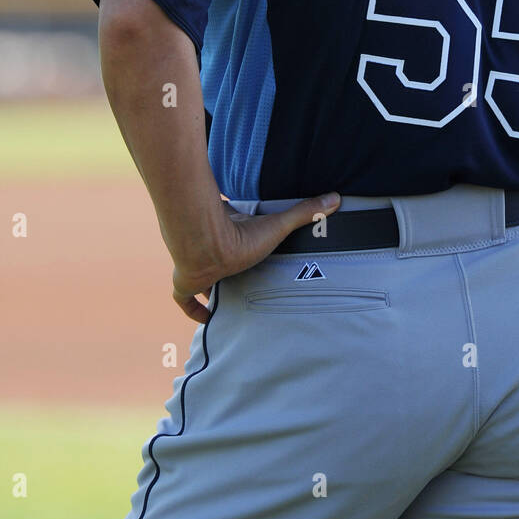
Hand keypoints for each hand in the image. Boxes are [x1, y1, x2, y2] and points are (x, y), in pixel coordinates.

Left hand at [171, 192, 340, 322]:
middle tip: (241, 281)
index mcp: (230, 234)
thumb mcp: (276, 225)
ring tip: (228, 301)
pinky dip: (193, 310)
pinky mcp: (184, 283)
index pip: (232, 235)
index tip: (247, 251)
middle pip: (217, 258)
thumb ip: (303, 212)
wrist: (204, 244)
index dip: (239, 243)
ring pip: (200, 277)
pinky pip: (183, 299)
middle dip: (226, 269)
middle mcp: (210, 249)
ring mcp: (195, 266)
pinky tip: (207, 321)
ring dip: (210, 287)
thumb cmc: (238, 234)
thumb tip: (336, 198)